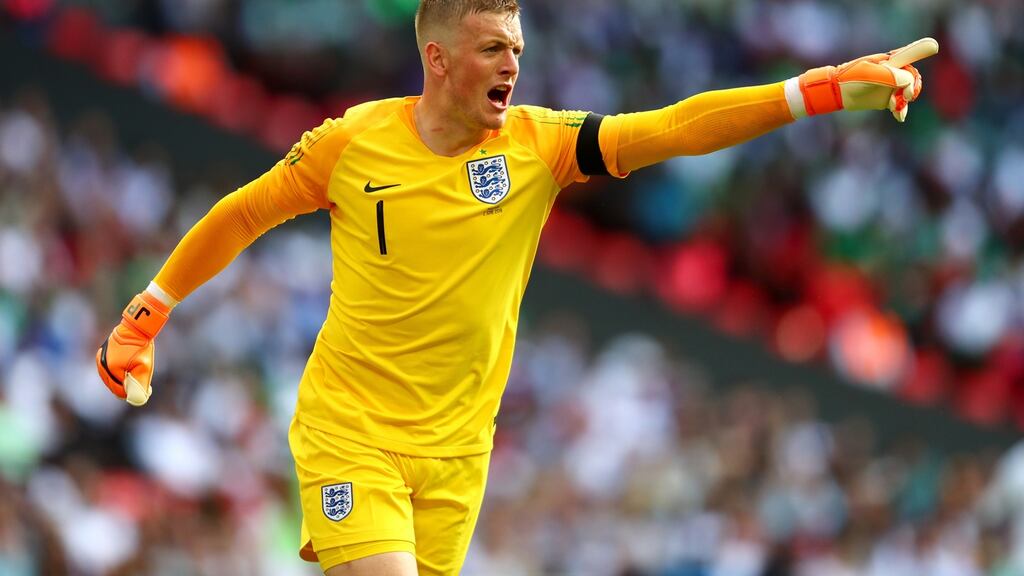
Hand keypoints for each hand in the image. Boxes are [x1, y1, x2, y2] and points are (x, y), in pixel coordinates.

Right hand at [95, 291, 169, 405]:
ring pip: (113, 378)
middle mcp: (102, 364)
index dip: (135, 393)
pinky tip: (132, 366)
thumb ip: (139, 385)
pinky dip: (121, 371)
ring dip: (125, 379)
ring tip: (140, 371)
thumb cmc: (141, 346)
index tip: (148, 389)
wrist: (138, 325)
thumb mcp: (144, 367)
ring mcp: (101, 358)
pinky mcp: (104, 353)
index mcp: (109, 369)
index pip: (120, 392)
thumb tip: (136, 401)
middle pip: (116, 386)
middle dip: (130, 386)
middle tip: (145, 380)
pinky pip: (112, 369)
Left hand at [798, 38, 938, 121]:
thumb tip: (907, 81)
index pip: (911, 57)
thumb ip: (888, 75)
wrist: (836, 92)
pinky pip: (899, 105)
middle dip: (914, 87)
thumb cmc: (850, 78)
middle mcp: (893, 72)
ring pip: (908, 93)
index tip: (922, 65)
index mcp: (890, 61)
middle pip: (913, 78)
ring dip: (906, 101)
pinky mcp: (885, 99)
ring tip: (897, 107)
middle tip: (907, 97)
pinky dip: (901, 110)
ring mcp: (890, 86)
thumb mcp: (867, 74)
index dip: (920, 58)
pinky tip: (900, 117)